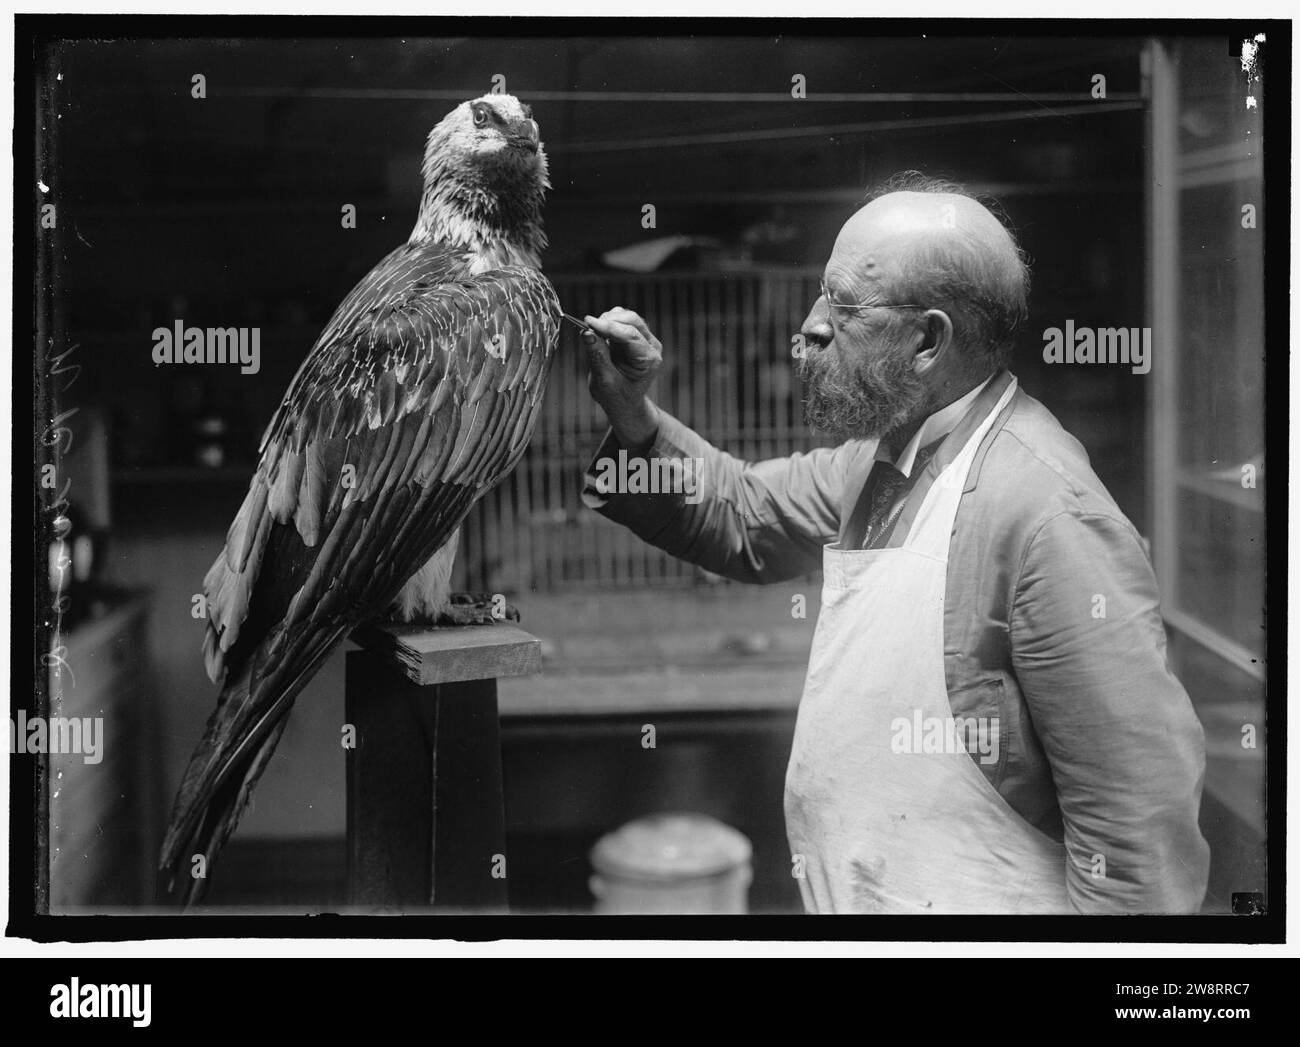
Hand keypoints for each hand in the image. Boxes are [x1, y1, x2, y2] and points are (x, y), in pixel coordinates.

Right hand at [582, 307, 663, 450]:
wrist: (624, 403)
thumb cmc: (616, 396)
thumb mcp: (604, 380)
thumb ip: (597, 355)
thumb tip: (586, 332)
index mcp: (648, 360)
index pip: (629, 335)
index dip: (607, 327)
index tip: (587, 322)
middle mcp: (651, 346)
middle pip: (631, 320)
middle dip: (608, 321)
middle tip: (587, 328)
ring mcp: (646, 339)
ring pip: (626, 317)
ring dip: (607, 321)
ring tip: (594, 336)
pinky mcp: (636, 336)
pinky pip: (622, 320)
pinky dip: (608, 323)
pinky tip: (600, 335)